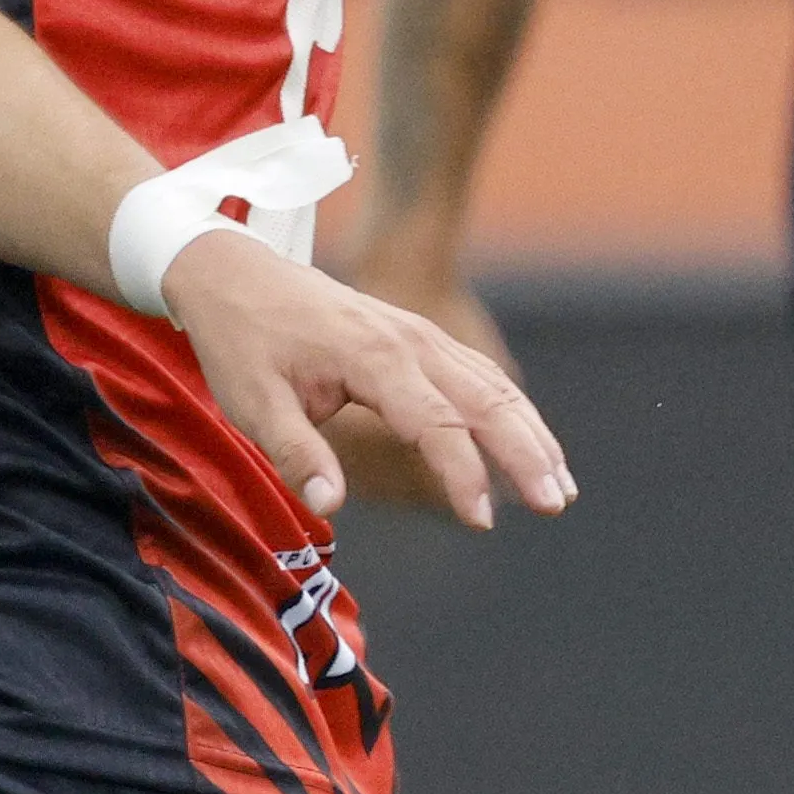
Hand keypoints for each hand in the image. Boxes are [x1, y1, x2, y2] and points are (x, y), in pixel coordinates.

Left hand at [161, 225, 576, 530]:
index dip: (463, 474)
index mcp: (372, 357)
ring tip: (560, 485)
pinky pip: (478, 373)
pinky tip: (530, 444)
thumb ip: (295, 454)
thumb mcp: (251, 403)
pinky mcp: (418, 336)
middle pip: (485, 399)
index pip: (434, 422)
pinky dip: (511, 410)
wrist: (233, 273)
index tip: (480, 520)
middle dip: (525, 453)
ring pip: (492, 384)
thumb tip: (329, 507)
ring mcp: (419, 334)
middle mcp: (409, 341)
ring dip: (531, 434)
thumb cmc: (241, 342)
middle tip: (555, 503)